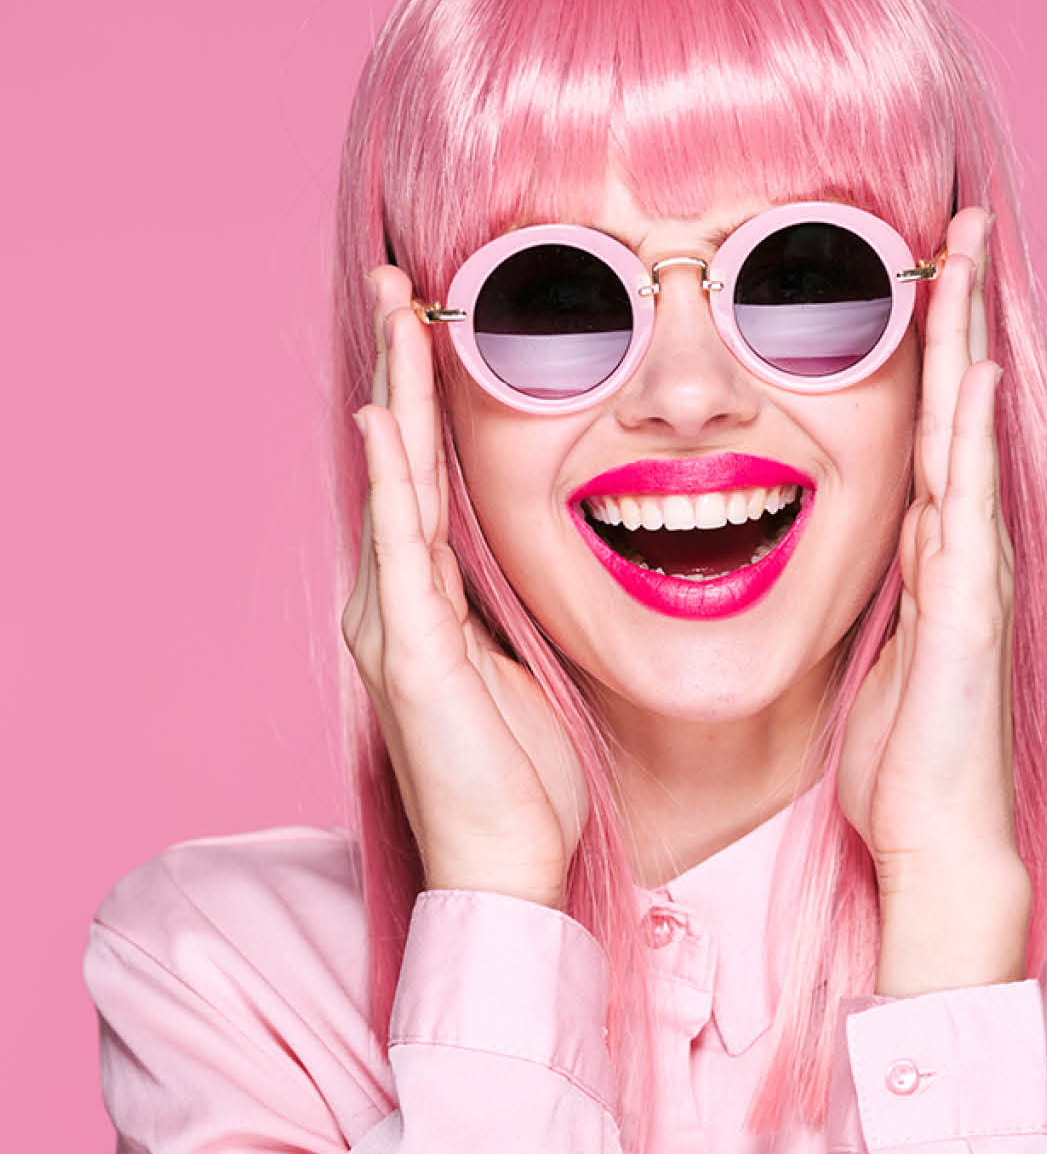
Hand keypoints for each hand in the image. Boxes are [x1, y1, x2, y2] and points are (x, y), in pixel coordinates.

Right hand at [347, 268, 588, 907]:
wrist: (506, 870)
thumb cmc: (524, 785)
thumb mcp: (527, 673)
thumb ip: (518, 611)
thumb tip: (552, 558)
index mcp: (428, 605)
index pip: (429, 480)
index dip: (429, 399)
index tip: (435, 323)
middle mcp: (396, 604)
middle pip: (401, 464)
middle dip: (401, 370)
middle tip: (399, 282)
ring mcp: (395, 628)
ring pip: (395, 489)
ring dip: (396, 397)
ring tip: (393, 315)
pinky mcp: (413, 659)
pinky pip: (402, 555)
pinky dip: (394, 486)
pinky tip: (388, 424)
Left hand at [837, 207, 1030, 994]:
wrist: (936, 847)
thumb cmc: (897, 770)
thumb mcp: (867, 662)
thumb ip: (865, 601)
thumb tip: (843, 554)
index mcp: (928, 563)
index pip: (923, 434)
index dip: (922, 354)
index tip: (916, 275)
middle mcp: (958, 555)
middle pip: (953, 413)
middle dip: (954, 317)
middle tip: (957, 225)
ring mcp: (970, 579)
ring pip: (965, 438)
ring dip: (964, 345)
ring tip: (965, 256)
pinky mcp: (967, 615)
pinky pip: (967, 510)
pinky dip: (969, 440)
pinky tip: (970, 375)